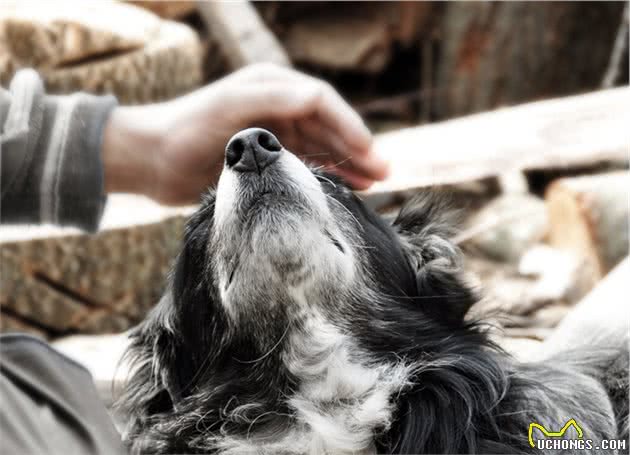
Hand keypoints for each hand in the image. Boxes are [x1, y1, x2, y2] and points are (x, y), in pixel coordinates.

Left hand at [102, 63, 388, 204]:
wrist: (152, 160)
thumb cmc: (185, 129)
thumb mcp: (228, 106)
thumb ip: (272, 99)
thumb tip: (316, 97)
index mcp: (272, 87)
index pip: (323, 103)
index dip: (349, 126)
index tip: (368, 152)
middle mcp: (278, 108)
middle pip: (329, 126)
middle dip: (358, 148)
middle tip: (385, 171)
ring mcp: (275, 134)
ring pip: (323, 146)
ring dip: (350, 162)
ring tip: (376, 182)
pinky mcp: (268, 159)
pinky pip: (308, 164)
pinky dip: (330, 174)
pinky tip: (350, 187)